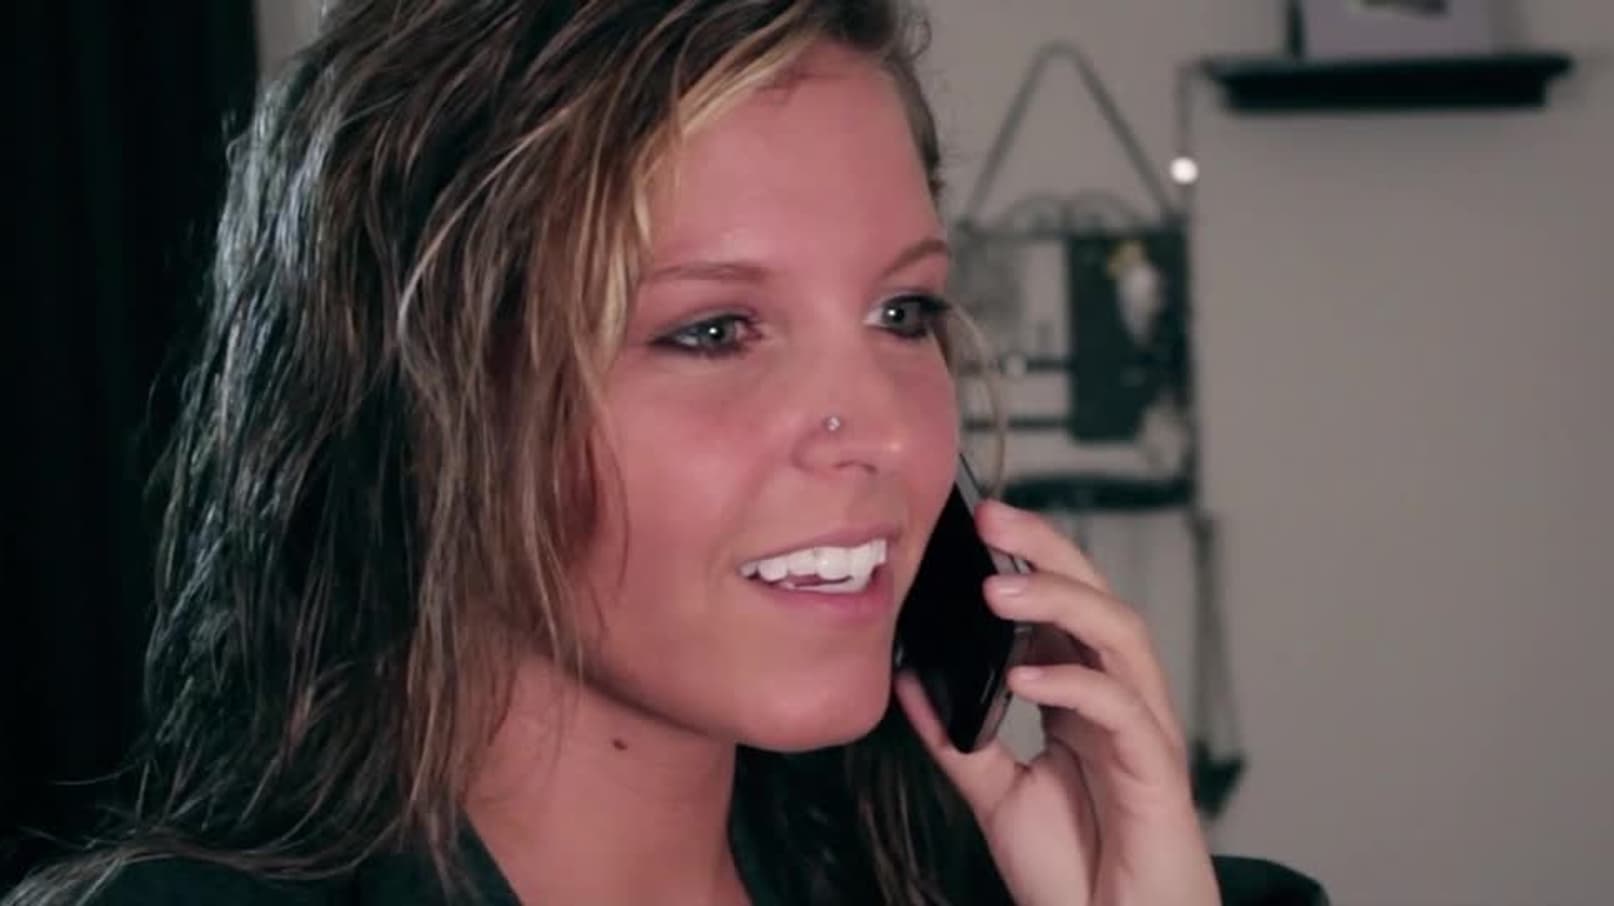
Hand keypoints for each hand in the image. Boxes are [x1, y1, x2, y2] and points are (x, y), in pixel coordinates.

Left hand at [894, 500, 1218, 905]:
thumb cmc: (1072, 872)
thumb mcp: (995, 793)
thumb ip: (957, 736)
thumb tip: (909, 679)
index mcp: (1082, 700)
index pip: (1062, 608)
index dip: (1029, 559)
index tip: (976, 525)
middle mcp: (1118, 703)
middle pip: (1098, 600)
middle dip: (1049, 550)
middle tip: (995, 519)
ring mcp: (1144, 732)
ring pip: (1121, 637)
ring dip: (1060, 601)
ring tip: (998, 587)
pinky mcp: (1158, 772)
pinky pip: (1124, 710)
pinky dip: (1076, 683)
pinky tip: (1028, 675)